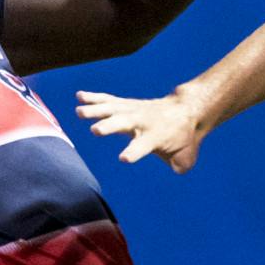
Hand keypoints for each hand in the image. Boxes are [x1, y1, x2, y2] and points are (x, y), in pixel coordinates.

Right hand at [76, 85, 210, 172]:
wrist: (185, 109)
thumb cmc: (184, 137)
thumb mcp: (186, 156)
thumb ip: (180, 164)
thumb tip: (177, 168)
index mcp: (157, 135)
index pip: (144, 144)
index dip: (135, 151)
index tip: (124, 158)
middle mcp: (144, 120)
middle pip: (125, 122)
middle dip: (111, 126)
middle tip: (95, 130)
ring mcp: (134, 110)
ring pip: (114, 108)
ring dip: (96, 110)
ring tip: (79, 111)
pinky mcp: (127, 105)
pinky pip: (109, 100)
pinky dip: (94, 98)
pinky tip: (79, 96)